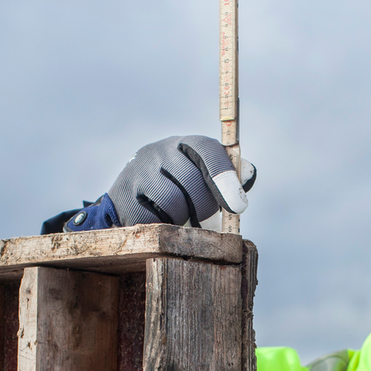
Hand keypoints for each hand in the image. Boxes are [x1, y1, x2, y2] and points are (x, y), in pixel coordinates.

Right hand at [108, 136, 255, 229]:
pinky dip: (161, 227)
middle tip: (205, 221)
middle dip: (204, 208)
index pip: (207, 150)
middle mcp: (158, 151)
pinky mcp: (122, 195)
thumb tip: (248, 173)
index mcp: (184, 144)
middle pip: (191, 182)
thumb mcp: (201, 178)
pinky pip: (150, 218)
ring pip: (171, 203)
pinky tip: (161, 224)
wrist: (128, 197)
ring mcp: (137, 172)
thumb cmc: (178, 190)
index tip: (238, 206)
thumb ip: (227, 177)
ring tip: (180, 220)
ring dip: (181, 219)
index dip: (224, 177)